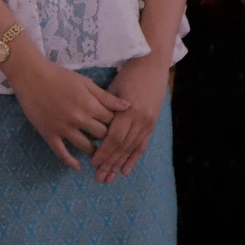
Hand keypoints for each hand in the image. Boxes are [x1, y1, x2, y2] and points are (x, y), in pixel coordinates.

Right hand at [5, 49, 130, 170]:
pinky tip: (78, 166)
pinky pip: (62, 153)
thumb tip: (129, 106)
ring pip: (86, 147)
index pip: (112, 122)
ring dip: (95, 153)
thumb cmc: (59, 75)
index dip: (118, 126)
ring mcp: (63, 128)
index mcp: (89, 104)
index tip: (120, 129)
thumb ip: (106, 96)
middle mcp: (78, 119)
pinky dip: (71, 162)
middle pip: (102, 136)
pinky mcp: (49, 134)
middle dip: (109, 140)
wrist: (30, 75)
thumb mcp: (85, 82)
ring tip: (99, 155)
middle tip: (112, 144)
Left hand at [92, 55, 165, 183]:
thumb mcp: (113, 88)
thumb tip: (91, 125)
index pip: (114, 137)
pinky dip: (133, 159)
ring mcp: (148, 123)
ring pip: (131, 149)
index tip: (93, 162)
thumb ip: (105, 108)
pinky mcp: (152, 125)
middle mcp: (140, 119)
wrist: (151, 65)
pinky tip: (125, 171)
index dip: (104, 151)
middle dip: (110, 163)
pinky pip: (142, 146)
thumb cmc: (128, 74)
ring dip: (119, 165)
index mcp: (129, 110)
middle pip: (122, 147)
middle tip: (98, 178)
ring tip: (109, 178)